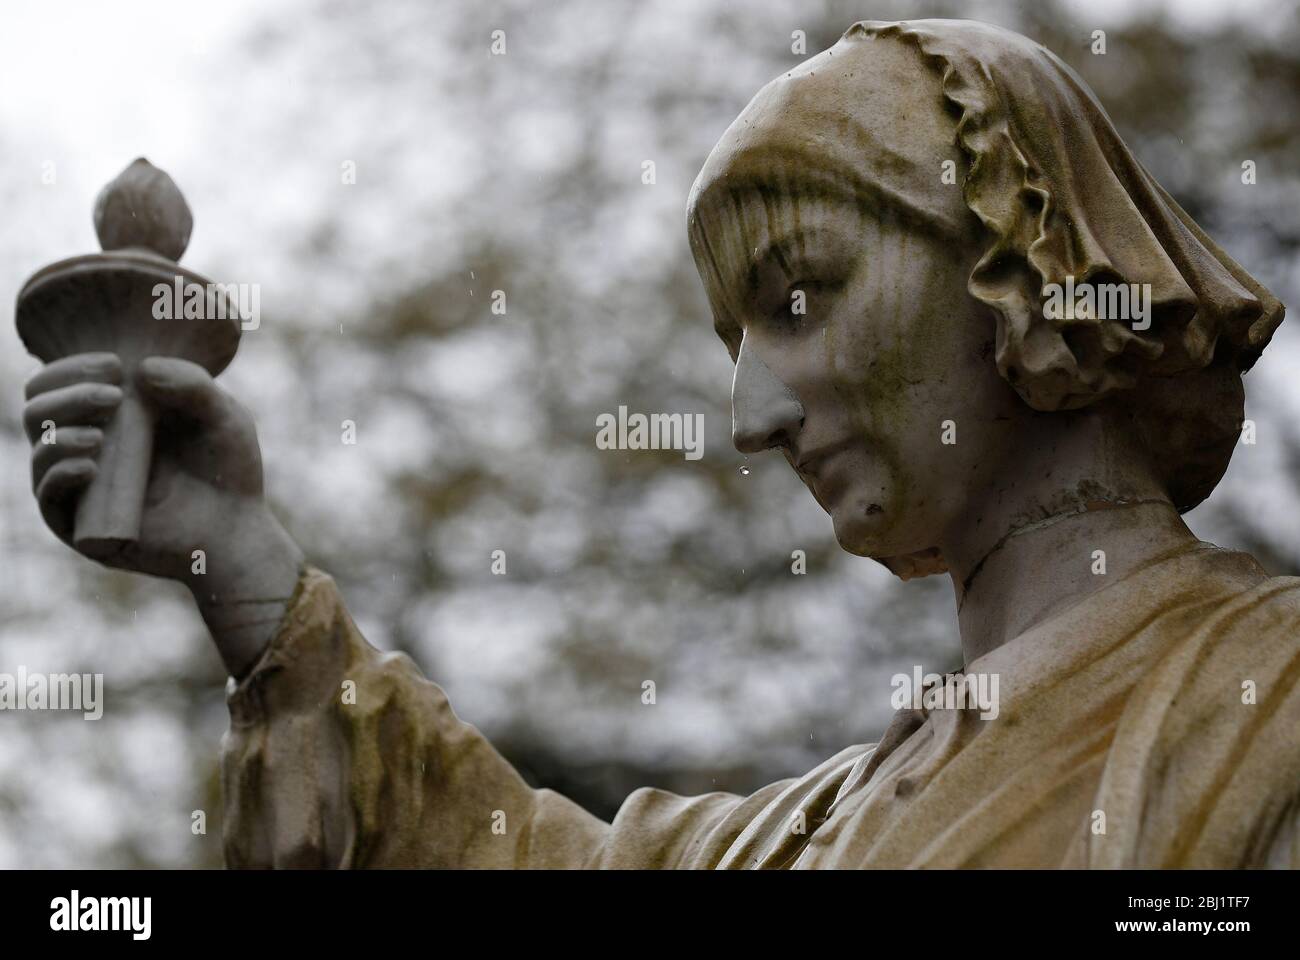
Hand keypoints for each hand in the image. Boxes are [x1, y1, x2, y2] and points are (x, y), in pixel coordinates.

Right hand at [24, 352, 302, 674]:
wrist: (237, 534)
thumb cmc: (229, 473)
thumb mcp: (223, 417)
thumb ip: (193, 384)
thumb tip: (141, 369)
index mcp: (110, 416)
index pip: (62, 381)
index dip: (76, 367)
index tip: (116, 364)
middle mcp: (87, 447)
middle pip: (40, 409)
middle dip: (66, 394)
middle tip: (112, 396)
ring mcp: (82, 488)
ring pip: (40, 449)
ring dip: (60, 434)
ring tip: (100, 436)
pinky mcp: (81, 527)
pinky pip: (48, 498)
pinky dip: (60, 474)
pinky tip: (90, 466)